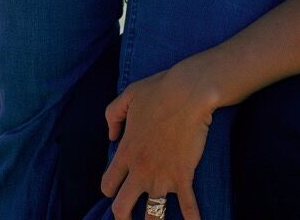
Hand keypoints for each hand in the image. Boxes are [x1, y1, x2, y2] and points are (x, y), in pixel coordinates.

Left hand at [101, 66, 212, 219]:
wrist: (188, 92)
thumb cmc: (159, 91)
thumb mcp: (128, 96)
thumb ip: (112, 115)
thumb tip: (111, 136)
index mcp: (126, 152)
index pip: (108, 185)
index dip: (110, 190)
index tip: (116, 189)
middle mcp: (140, 170)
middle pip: (122, 208)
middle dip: (124, 217)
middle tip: (129, 217)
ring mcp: (161, 176)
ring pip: (152, 215)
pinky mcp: (182, 176)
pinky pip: (187, 206)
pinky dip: (191, 218)